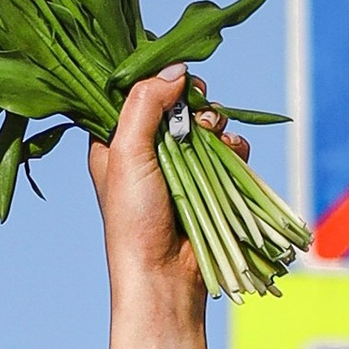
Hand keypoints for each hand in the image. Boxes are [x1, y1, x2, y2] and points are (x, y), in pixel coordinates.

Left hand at [91, 68, 222, 348]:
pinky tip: (233, 154)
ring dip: (215, 125)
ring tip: (214, 139)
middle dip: (193, 104)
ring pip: (205, 124)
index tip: (174, 83)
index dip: (158, 82)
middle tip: (197, 117)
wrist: (164, 278)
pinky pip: (228, 150)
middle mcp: (145, 151)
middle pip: (176, 103)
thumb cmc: (133, 220)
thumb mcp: (126, 153)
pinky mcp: (208, 184)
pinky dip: (233, 147)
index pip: (137, 93)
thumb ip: (144, 104)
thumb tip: (177, 70)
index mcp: (114, 142)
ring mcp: (179, 167)